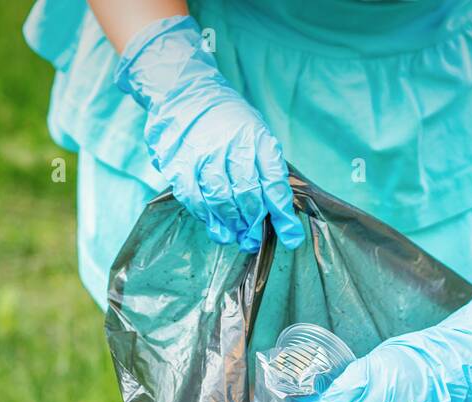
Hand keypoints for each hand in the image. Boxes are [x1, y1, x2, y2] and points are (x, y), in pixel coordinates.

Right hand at [114, 15, 304, 251]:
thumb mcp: (256, 133)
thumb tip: (277, 211)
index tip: (290, 238)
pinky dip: (206, 216)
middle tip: (253, 239)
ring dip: (231, 224)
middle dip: (254, 224)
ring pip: (222, 200)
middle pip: (249, 195)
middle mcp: (234, 146)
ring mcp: (206, 154)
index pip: (274, 183)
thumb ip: (265, 168)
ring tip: (235, 235)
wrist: (185, 91)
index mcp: (258, 139)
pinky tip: (214, 223)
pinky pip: (195, 198)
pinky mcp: (181, 163)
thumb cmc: (227, 119)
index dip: (282, 215)